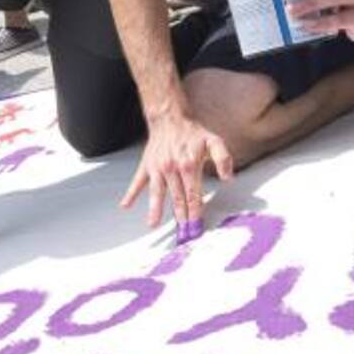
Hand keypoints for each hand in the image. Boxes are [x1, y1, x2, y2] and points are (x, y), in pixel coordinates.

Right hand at [121, 111, 233, 230]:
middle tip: (183, 233)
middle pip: (177, 198)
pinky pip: (137, 182)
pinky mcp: (147, 166)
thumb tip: (229, 178)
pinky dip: (130, 194)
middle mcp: (172, 169)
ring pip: (156, 192)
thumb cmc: (192, 133)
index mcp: (189, 165)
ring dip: (155, 209)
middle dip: (181, 217)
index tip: (197, 226)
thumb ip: (224, 159)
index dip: (195, 212)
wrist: (169, 119)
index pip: (193, 195)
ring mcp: (157, 168)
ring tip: (152, 224)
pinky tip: (125, 205)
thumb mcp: (214, 141)